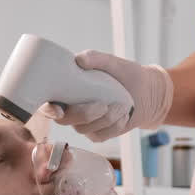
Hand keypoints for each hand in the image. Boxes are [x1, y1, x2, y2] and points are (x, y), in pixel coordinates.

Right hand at [40, 51, 173, 142]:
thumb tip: (78, 60)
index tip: (59, 109)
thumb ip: (95, 57)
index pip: (47, 102)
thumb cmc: (125, 74)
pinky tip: (123, 115)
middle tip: (103, 105)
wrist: (147, 92)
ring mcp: (83, 122)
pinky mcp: (97, 134)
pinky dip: (113, 126)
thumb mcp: (111, 62)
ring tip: (121, 105)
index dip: (47, 109)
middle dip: (84, 114)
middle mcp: (70, 107)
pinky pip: (99, 136)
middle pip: (64, 120)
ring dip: (105, 119)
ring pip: (83, 129)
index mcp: (66, 88)